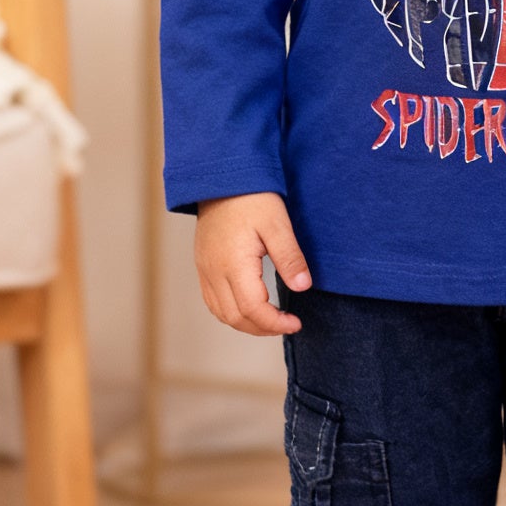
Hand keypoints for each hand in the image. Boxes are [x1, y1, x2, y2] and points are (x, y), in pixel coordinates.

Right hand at [194, 192, 311, 336]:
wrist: (222, 178)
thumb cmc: (251, 197)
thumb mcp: (278, 224)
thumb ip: (290, 258)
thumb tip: (303, 287)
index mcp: (233, 264)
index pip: (252, 309)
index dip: (275, 322)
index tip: (296, 322)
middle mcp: (213, 271)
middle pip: (234, 317)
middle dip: (262, 328)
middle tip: (287, 323)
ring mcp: (204, 269)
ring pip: (221, 312)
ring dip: (246, 323)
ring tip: (271, 319)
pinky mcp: (202, 265)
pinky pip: (212, 300)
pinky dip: (231, 312)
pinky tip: (249, 307)